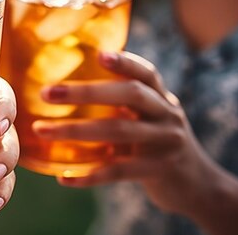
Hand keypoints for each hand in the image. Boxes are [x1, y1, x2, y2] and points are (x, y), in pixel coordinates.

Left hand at [32, 51, 214, 215]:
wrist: (196, 183)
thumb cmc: (155, 141)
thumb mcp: (147, 116)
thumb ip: (120, 103)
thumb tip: (63, 89)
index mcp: (161, 97)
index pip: (146, 72)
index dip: (125, 61)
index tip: (99, 54)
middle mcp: (166, 114)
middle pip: (130, 94)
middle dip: (86, 92)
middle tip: (46, 93)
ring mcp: (166, 142)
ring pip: (118, 131)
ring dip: (75, 131)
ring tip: (41, 130)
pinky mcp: (159, 171)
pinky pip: (119, 172)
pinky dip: (89, 175)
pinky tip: (63, 178)